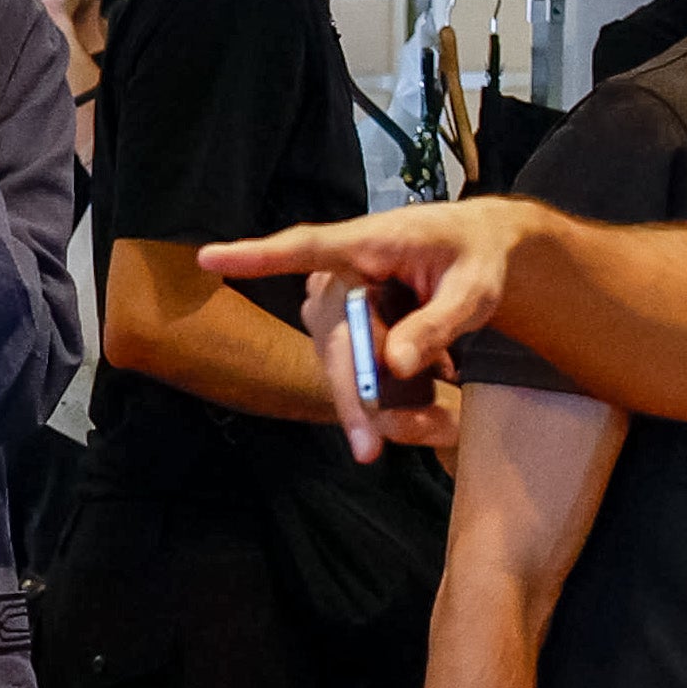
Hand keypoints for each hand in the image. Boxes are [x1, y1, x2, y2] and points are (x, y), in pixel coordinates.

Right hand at [204, 200, 541, 457]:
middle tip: (368, 447)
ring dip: (374, 391)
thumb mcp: (475, 290)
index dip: (256, 257)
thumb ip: (437, 324)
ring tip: (440, 383)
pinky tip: (426, 375)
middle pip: (329, 335)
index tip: (209, 259)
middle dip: (349, 392)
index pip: (307, 248)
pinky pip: (345, 366)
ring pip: (336, 359)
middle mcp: (338, 269)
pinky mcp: (334, 324)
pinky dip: (378, 386)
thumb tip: (394, 365)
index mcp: (371, 240)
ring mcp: (332, 299)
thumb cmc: (477, 260)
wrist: (476, 254)